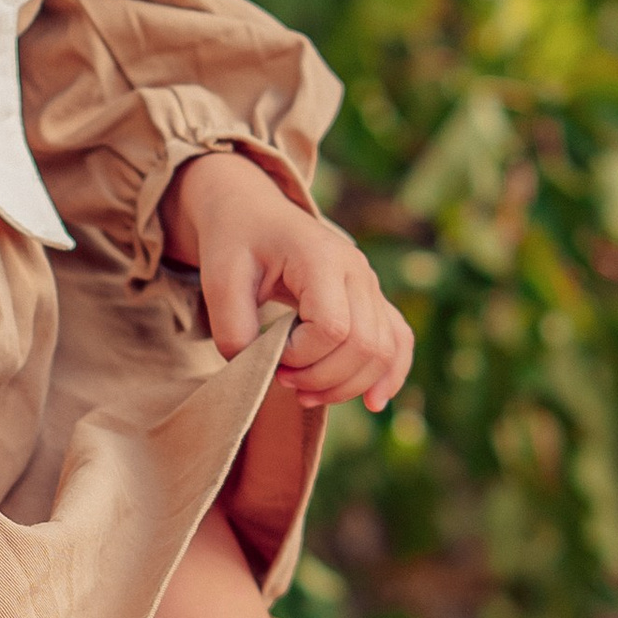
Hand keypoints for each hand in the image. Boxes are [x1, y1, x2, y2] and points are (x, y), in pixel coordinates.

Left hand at [163, 150, 413, 413]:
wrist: (253, 214)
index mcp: (320, 257)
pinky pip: (398, 341)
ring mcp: (370, 286)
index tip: (268, 354)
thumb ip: (233, 328)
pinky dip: (388, 375)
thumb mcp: (218, 278)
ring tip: (304, 391)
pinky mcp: (373, 301)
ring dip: (345, 385)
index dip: (302, 356)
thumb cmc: (236, 242)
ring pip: (383, 351)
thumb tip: (258, 371)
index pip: (333, 328)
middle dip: (322, 377)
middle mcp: (356, 271)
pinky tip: (374, 402)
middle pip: (364, 345)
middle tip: (281, 378)